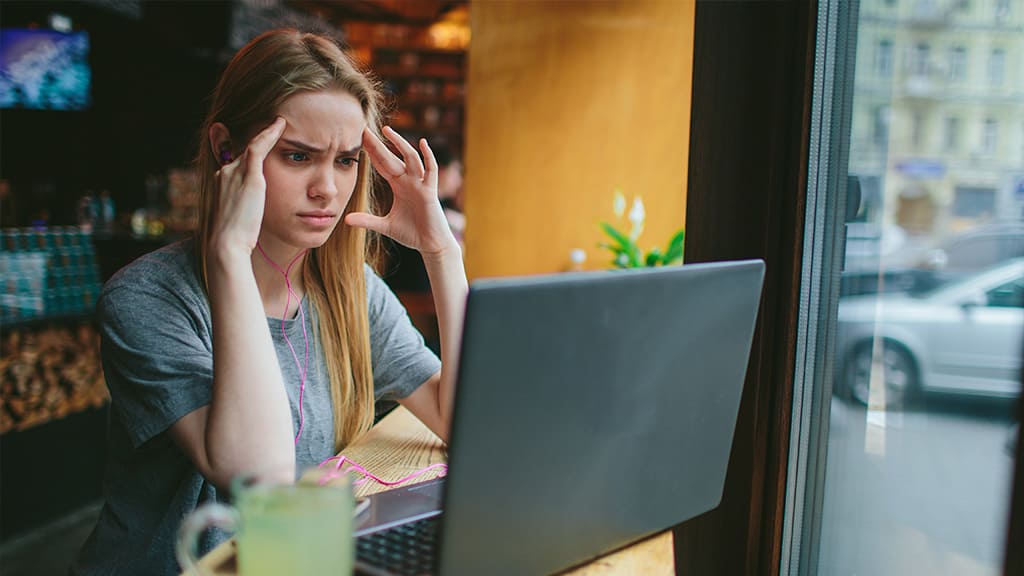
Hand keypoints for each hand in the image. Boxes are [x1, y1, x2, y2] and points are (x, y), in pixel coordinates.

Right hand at [208, 117, 285, 256]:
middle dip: (254, 137)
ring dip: (265, 131)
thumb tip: (250, 216)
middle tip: (270, 121)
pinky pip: (259, 146)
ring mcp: (235, 172)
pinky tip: (280, 124)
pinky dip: (269, 133)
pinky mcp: (249, 175)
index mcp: (221, 183)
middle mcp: (225, 173)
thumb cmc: (235, 239)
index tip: (242, 135)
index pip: (232, 160)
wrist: (227, 245)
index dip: (236, 146)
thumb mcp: (238, 219)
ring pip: (251, 144)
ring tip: (279, 121)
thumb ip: (244, 209)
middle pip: (240, 148)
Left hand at [346, 126, 457, 257]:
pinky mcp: (430, 191)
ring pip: (410, 158)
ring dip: (400, 143)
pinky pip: (431, 170)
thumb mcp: (384, 226)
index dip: (371, 152)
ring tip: (387, 130)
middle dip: (379, 144)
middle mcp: (409, 181)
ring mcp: (420, 184)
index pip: (382, 164)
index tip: (359, 139)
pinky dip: (428, 156)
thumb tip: (345, 220)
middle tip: (365, 130)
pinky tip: (423, 143)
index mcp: (399, 185)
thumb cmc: (411, 233)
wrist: (430, 244)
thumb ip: (367, 220)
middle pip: (392, 157)